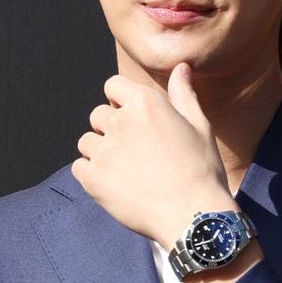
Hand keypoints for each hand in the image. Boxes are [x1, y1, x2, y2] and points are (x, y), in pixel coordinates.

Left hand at [72, 64, 232, 246]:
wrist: (193, 215)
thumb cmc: (202, 170)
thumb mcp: (200, 127)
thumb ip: (183, 94)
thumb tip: (181, 67)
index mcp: (146, 103)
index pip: (113, 86)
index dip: (120, 101)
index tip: (133, 120)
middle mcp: (121, 122)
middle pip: (98, 115)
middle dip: (111, 130)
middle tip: (135, 154)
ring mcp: (104, 150)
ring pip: (87, 142)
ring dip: (100, 153)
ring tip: (126, 172)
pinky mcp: (93, 178)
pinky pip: (80, 167)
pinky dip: (92, 175)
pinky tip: (115, 186)